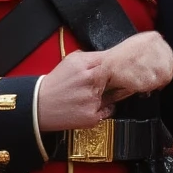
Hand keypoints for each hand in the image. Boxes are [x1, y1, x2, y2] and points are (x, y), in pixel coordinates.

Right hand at [36, 31, 172, 131]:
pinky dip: (105, 108)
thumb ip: (91, 57)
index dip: (124, 62)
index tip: (133, 62)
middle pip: (119, 78)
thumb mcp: (70, 61)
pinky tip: (92, 105)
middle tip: (129, 77)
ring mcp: (93, 101)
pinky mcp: (92, 117)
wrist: (39, 106)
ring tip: (99, 92)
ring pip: (116, 95)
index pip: (114, 60)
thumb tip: (111, 56)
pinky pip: (109, 110)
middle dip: (124, 78)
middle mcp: (91, 82)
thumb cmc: (56, 83)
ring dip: (115, 93)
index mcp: (85, 66)